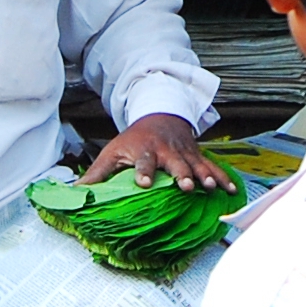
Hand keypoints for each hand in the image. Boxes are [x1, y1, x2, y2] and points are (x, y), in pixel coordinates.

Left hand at [85, 113, 229, 191]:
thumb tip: (75, 191)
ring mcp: (184, 153)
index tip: (144, 183)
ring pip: (196, 164)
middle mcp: (166, 151)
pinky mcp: (197, 156)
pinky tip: (230, 191)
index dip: (143, 171)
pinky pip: (212, 167)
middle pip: (174, 163)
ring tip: (211, 188)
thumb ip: (97, 173)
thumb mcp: (112, 151)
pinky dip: (222, 178)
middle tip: (185, 186)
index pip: (143, 161)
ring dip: (204, 176)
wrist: (160, 115)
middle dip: (181, 174)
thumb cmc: (133, 140)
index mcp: (144, 150)